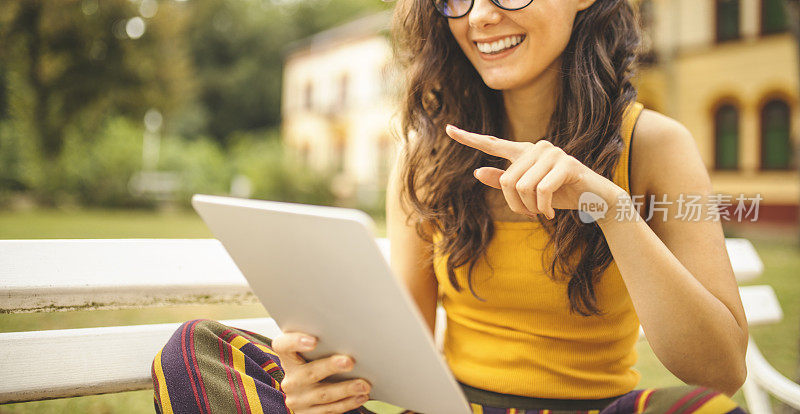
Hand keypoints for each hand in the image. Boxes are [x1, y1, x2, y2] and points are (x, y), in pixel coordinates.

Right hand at [272, 332, 371, 413]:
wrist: (306, 395)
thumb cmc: (315, 365)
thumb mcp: (311, 355)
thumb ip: (323, 345)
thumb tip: (351, 333)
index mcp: (288, 359)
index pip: (283, 346)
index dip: (295, 342)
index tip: (313, 341)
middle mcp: (291, 380)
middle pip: (310, 372)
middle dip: (331, 367)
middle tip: (349, 362)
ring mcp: (298, 399)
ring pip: (323, 395)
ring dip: (346, 389)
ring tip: (364, 384)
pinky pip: (329, 409)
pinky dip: (348, 403)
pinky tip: (361, 396)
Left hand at [445, 124, 621, 219]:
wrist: (595, 200)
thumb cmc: (560, 195)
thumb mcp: (528, 193)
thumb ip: (504, 182)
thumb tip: (477, 173)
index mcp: (524, 152)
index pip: (492, 144)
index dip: (469, 138)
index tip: (448, 129)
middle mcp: (537, 147)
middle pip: (506, 180)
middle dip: (516, 205)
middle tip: (531, 213)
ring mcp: (553, 153)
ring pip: (521, 187)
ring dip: (530, 208)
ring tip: (542, 211)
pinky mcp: (567, 164)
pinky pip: (540, 191)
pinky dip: (542, 208)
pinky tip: (550, 213)